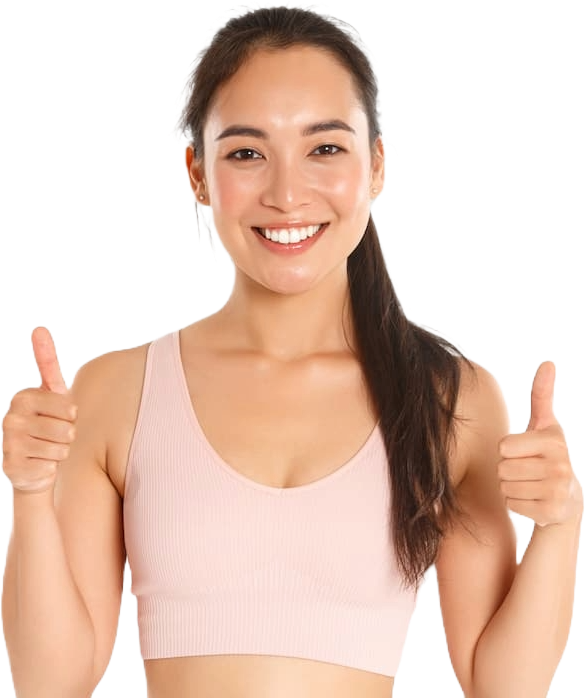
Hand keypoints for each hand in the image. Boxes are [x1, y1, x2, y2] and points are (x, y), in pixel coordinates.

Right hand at [0, 325, 77, 493]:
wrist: (33, 464)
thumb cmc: (49, 422)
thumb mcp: (53, 391)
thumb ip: (47, 361)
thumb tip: (39, 327)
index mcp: (22, 397)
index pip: (68, 407)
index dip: (71, 415)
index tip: (59, 415)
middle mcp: (10, 418)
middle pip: (66, 429)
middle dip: (68, 435)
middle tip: (53, 436)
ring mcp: (8, 444)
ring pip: (61, 449)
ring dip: (60, 451)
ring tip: (47, 449)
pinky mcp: (11, 468)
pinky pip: (51, 467)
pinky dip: (51, 468)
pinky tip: (38, 464)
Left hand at [498, 360, 583, 527]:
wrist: (568, 499)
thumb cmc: (547, 454)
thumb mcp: (545, 424)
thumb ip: (542, 394)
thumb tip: (548, 362)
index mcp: (555, 441)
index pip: (504, 446)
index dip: (508, 450)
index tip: (526, 451)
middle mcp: (561, 466)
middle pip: (503, 468)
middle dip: (508, 470)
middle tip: (528, 471)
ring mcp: (558, 491)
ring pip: (506, 486)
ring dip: (511, 486)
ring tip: (531, 484)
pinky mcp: (552, 513)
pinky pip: (512, 504)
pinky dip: (517, 504)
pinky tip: (534, 500)